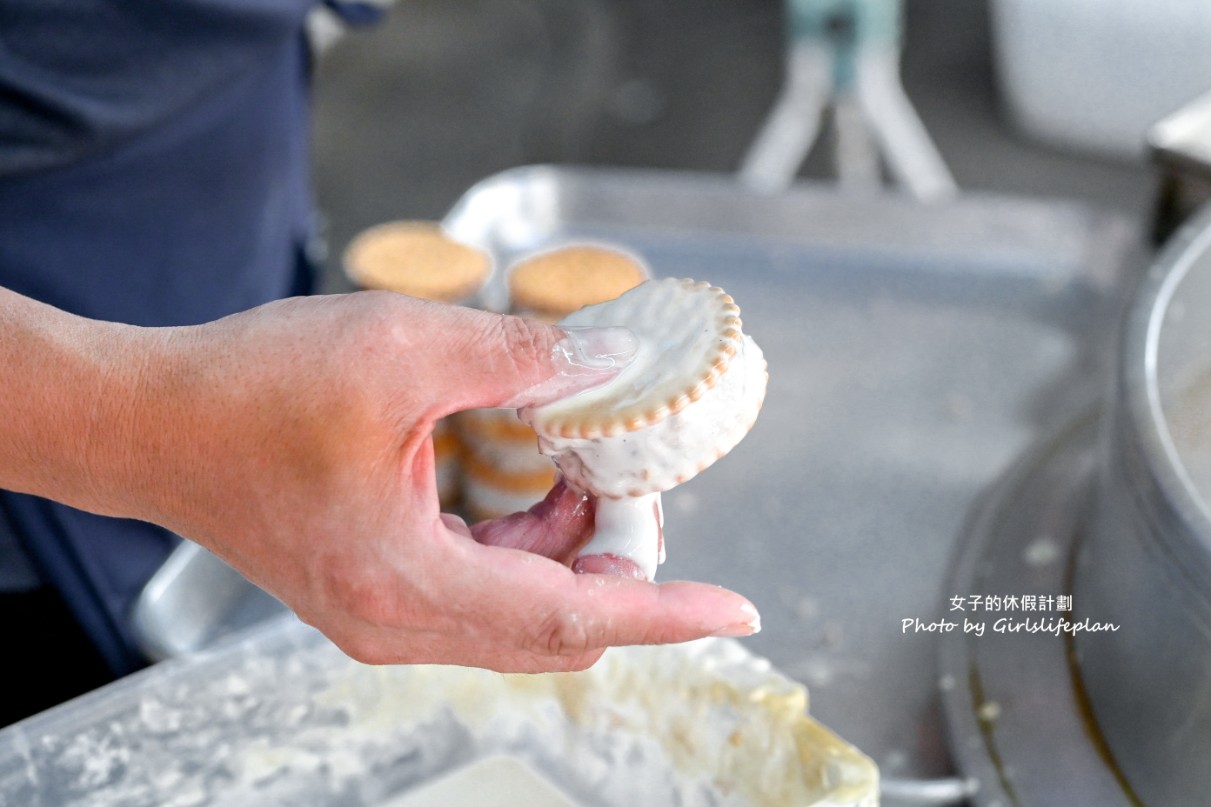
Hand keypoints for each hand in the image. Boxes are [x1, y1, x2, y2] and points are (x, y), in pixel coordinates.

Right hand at [97, 292, 758, 671]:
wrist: (150, 420)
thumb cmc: (250, 390)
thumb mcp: (401, 350)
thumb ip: (519, 359)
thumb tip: (607, 366)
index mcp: (408, 583)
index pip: (573, 619)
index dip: (666, 612)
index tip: (737, 610)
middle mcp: (397, 621)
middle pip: (553, 623)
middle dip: (617, 562)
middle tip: (642, 485)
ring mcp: (381, 613)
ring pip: (517, 608)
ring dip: (567, 547)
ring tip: (585, 465)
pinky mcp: (371, 587)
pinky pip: (476, 586)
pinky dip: (520, 542)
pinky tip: (526, 475)